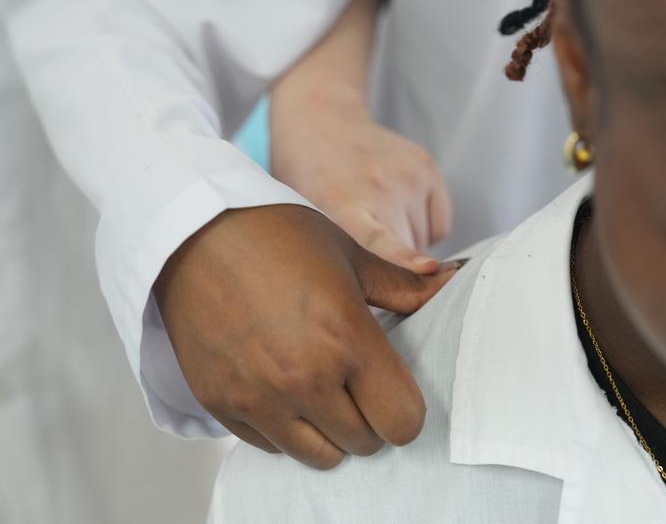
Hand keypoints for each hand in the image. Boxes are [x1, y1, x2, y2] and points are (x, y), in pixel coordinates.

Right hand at [154, 204, 457, 468]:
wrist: (192, 231)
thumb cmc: (277, 235)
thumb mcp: (349, 253)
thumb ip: (404, 285)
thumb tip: (450, 281)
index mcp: (345, 337)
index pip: (402, 420)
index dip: (406, 409)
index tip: (394, 389)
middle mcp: (303, 377)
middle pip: (365, 443)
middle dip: (370, 419)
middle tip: (357, 384)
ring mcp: (258, 396)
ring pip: (320, 457)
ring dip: (330, 433)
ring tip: (321, 391)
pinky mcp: (222, 404)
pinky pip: (271, 446)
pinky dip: (285, 428)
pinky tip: (282, 388)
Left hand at [270, 88, 452, 274]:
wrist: (319, 119)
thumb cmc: (304, 184)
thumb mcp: (303, 225)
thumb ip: (334, 262)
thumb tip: (361, 310)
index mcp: (341, 205)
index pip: (379, 240)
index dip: (406, 260)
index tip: (429, 269)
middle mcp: (379, 187)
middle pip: (410, 256)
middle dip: (394, 271)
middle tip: (361, 256)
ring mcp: (407, 175)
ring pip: (423, 242)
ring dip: (406, 245)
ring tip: (372, 216)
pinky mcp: (426, 167)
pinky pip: (437, 224)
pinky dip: (421, 225)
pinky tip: (393, 206)